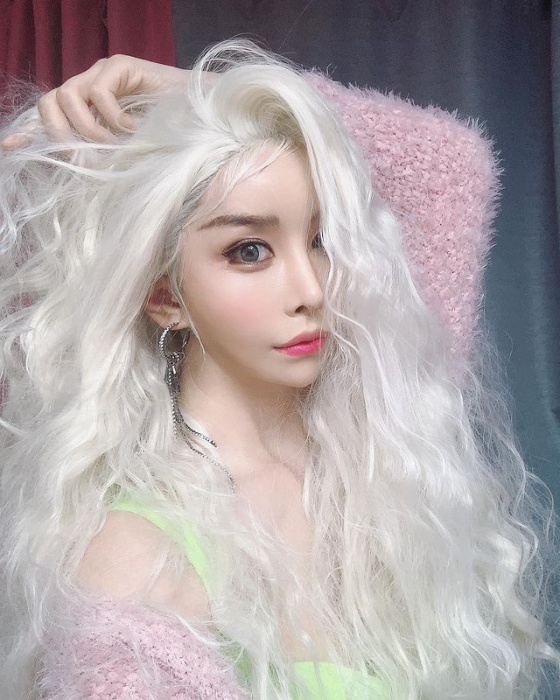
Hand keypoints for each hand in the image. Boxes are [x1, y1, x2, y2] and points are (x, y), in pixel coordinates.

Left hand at [3, 55, 188, 146]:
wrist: (203, 115)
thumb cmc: (169, 137)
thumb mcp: (127, 151)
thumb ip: (103, 155)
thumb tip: (78, 170)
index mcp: (86, 108)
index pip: (49, 114)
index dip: (29, 129)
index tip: (11, 146)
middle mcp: (89, 87)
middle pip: (49, 101)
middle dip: (58, 133)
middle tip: (80, 158)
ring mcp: (103, 73)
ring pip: (68, 95)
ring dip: (86, 128)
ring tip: (112, 145)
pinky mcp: (120, 66)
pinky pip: (99, 92)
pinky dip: (112, 117)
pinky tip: (133, 129)